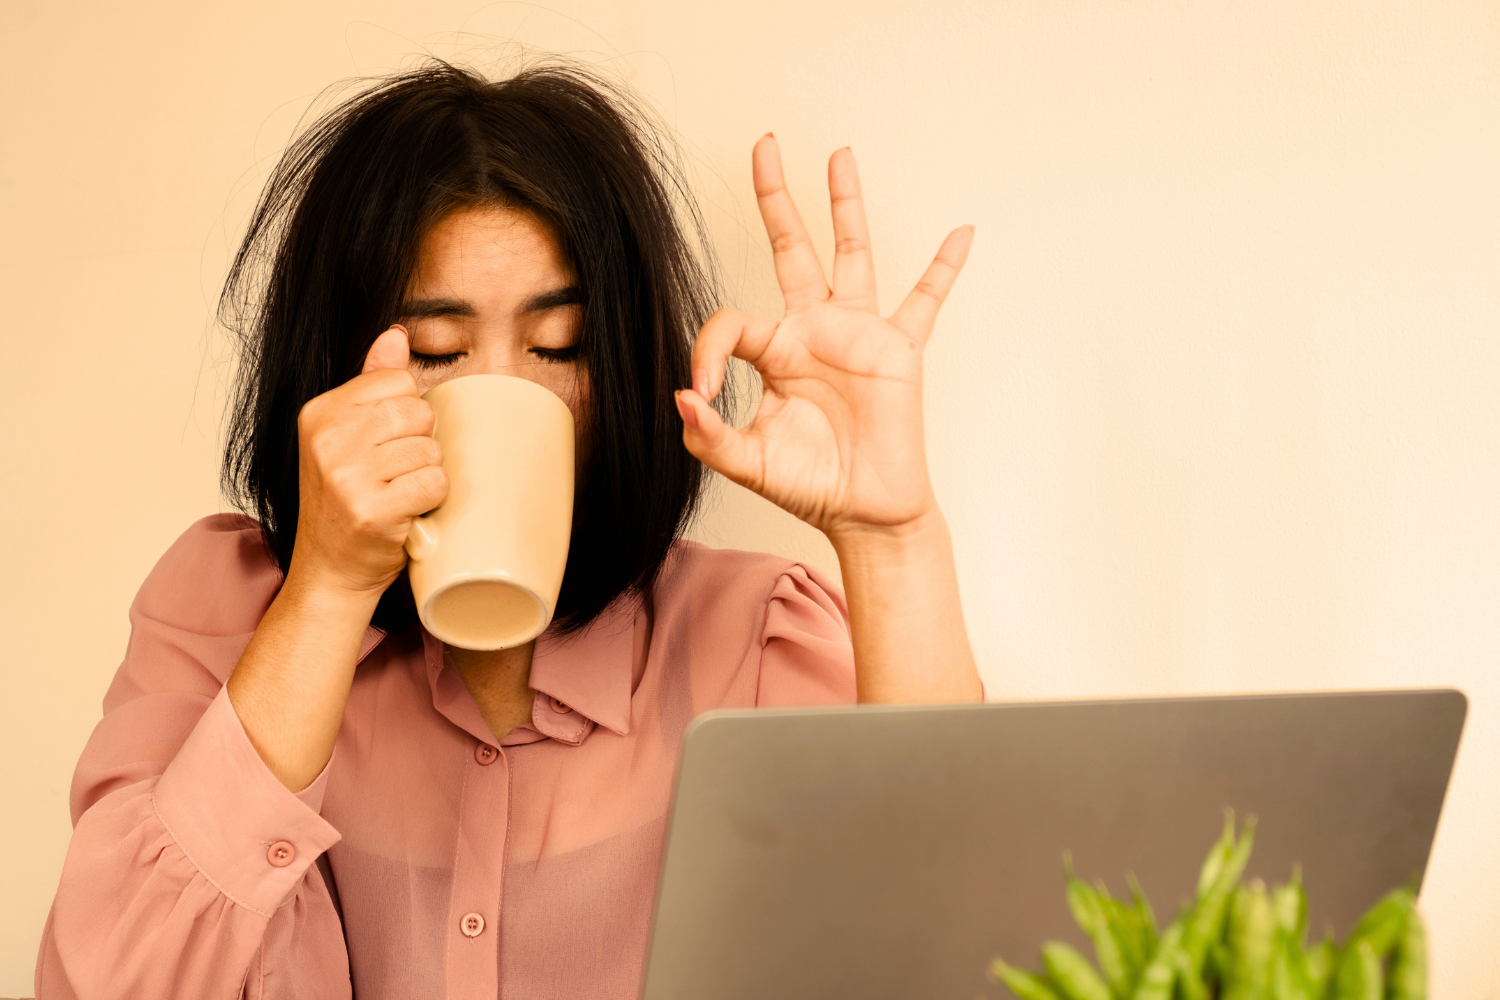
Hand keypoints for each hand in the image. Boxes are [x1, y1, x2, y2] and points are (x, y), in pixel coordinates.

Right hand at [288, 326, 447, 596]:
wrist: (329, 571)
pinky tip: (408, 512)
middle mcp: (328, 440)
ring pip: (430, 449)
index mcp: (320, 413)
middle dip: (419, 443)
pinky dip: (431, 500)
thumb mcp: (346, 436)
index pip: (398, 380)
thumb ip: (371, 383)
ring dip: (426, 475)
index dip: (407, 412)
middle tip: (395, 473)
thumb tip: (396, 335)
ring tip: (399, 494)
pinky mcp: (372, 510)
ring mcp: (347, 476)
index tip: (386, 442)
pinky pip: (434, 482)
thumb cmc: (345, 503)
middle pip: (418, 411)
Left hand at [674, 135, 972, 542]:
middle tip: (765, 145)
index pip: (730, 322)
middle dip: (776, 197)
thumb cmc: (809, 485)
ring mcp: (858, 334)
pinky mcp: (900, 350)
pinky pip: (926, 300)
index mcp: (772, 352)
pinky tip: (961, 233)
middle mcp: (813, 330)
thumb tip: (681, 397)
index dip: (706, 351)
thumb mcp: (745, 462)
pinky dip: (944, 268)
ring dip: (845, 205)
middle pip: (791, 248)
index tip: (701, 393)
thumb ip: (708, 434)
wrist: (864, 512)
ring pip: (852, 254)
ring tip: (839, 155)